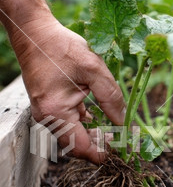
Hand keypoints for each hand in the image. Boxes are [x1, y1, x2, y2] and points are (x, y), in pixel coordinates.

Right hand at [10, 13, 124, 163]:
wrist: (35, 33)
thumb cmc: (61, 47)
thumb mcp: (93, 68)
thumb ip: (111, 96)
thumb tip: (123, 121)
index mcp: (56, 112)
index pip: (81, 147)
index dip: (102, 153)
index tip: (121, 149)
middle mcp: (48, 118)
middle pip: (76, 146)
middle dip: (99, 146)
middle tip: (121, 139)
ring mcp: (47, 113)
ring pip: (73, 136)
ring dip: (93, 136)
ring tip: (114, 130)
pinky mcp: (49, 106)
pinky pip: (68, 124)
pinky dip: (84, 124)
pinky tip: (99, 117)